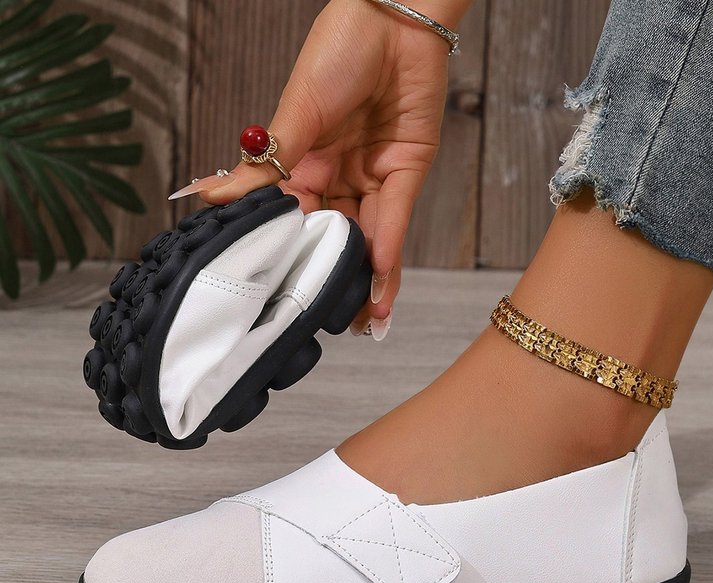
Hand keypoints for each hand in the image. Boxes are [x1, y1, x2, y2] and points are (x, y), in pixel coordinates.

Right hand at [197, 0, 452, 333]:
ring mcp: (373, 175)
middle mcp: (338, 175)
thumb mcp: (295, 113)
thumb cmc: (339, 49)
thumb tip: (209, 195)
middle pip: (333, 237)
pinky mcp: (406, 170)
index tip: (281, 295)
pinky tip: (378, 283)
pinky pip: (394, 218)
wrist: (394, 16)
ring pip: (368, 237)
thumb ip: (264, 164)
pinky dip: (387, 250)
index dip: (290, 256)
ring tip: (359, 322)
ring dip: (366, 278)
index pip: (293, 219)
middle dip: (332, 279)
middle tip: (327, 325)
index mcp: (304, 162)